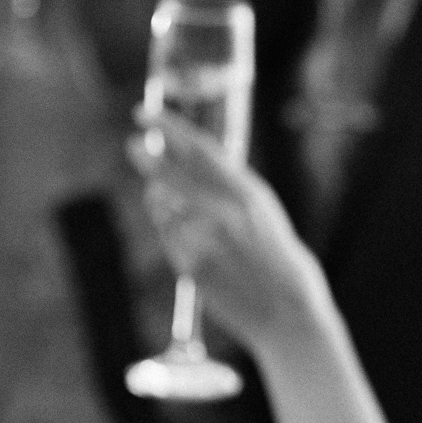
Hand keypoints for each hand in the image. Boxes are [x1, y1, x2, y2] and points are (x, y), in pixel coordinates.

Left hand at [130, 110, 330, 342]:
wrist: (288, 309)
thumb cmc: (279, 257)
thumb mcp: (264, 210)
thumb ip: (231, 186)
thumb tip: (195, 159)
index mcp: (247, 192)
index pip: (199, 148)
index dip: (168, 127)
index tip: (144, 113)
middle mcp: (223, 211)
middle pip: (170, 173)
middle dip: (147, 157)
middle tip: (132, 147)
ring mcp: (205, 240)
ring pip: (163, 205)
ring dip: (159, 197)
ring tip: (172, 201)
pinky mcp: (192, 265)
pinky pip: (168, 236)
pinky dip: (169, 230)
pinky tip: (186, 235)